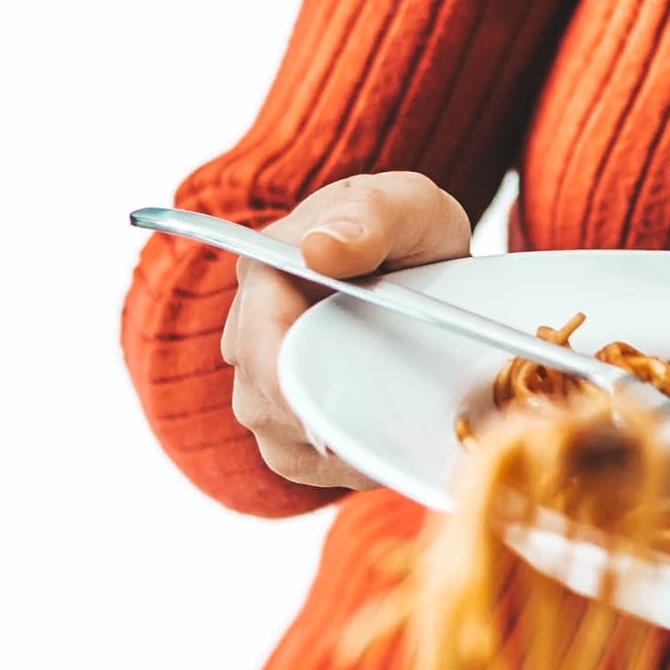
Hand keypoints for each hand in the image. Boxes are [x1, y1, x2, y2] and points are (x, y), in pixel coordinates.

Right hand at [212, 171, 476, 491]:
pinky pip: (296, 458)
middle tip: (388, 442)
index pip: (257, 339)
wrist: (418, 260)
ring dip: (335, 449)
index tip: (328, 427)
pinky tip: (379, 450)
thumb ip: (370, 218)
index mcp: (266, 269)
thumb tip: (320, 250)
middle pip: (263, 399)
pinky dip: (340, 464)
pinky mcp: (283, 413)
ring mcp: (262, 375)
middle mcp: (251, 326)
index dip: (287, 388)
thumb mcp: (408, 205)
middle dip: (323, 425)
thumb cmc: (408, 227)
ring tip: (395, 440)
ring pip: (277, 436)